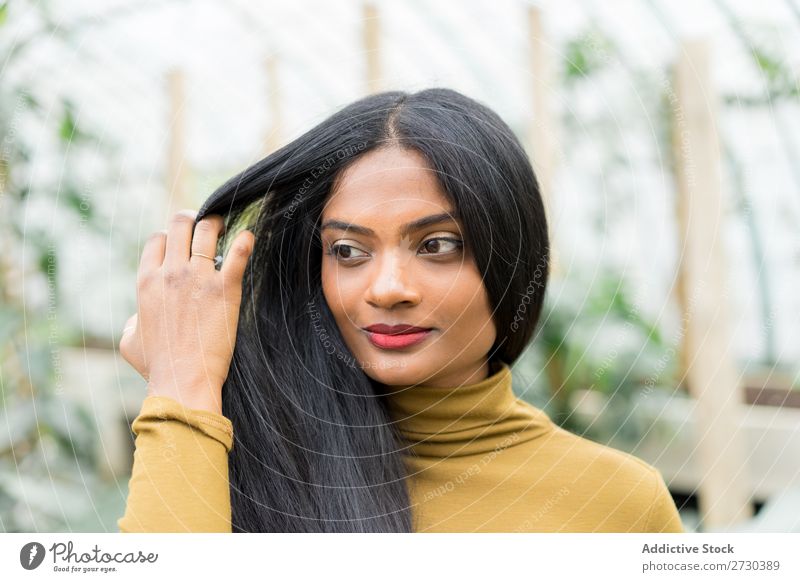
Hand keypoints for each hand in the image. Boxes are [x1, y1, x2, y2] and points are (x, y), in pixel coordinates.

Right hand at [119, 209, 254, 414]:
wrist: (184, 380)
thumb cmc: (158, 367)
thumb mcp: (130, 342)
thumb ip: (132, 321)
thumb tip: (139, 316)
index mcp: (147, 281)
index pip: (157, 239)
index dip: (170, 236)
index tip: (183, 243)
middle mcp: (171, 273)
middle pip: (180, 224)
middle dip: (193, 219)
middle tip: (206, 227)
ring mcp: (198, 278)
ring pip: (208, 230)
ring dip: (218, 225)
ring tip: (227, 230)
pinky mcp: (225, 288)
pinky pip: (238, 253)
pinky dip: (245, 241)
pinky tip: (249, 238)